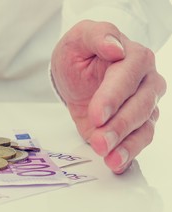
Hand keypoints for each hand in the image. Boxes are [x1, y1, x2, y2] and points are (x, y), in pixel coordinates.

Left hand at [51, 20, 165, 173]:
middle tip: (99, 141)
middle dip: (119, 126)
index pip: (128, 78)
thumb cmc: (79, 55)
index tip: (97, 115)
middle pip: (140, 106)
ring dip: (126, 145)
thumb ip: (97, 36)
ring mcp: (144, 105)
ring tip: (110, 159)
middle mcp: (145, 82)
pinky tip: (117, 164)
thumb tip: (115, 47)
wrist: (77, 75)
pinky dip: (128, 154)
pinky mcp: (135, 125)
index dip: (113, 97)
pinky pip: (138, 141)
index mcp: (134, 58)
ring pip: (143, 127)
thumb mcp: (79, 38)